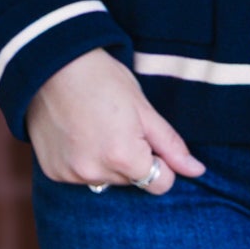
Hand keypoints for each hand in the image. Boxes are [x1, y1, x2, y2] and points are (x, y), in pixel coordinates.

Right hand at [25, 48, 206, 192]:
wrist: (52, 65)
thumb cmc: (103, 80)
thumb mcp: (144, 109)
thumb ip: (171, 145)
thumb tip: (197, 171)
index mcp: (123, 157)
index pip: (160, 184)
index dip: (160, 160)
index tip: (147, 137)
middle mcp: (95, 172)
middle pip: (133, 181)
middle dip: (133, 158)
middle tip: (118, 125)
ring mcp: (70, 174)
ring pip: (107, 180)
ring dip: (107, 162)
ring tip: (95, 127)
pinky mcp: (53, 172)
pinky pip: (80, 176)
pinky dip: (84, 160)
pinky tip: (77, 134)